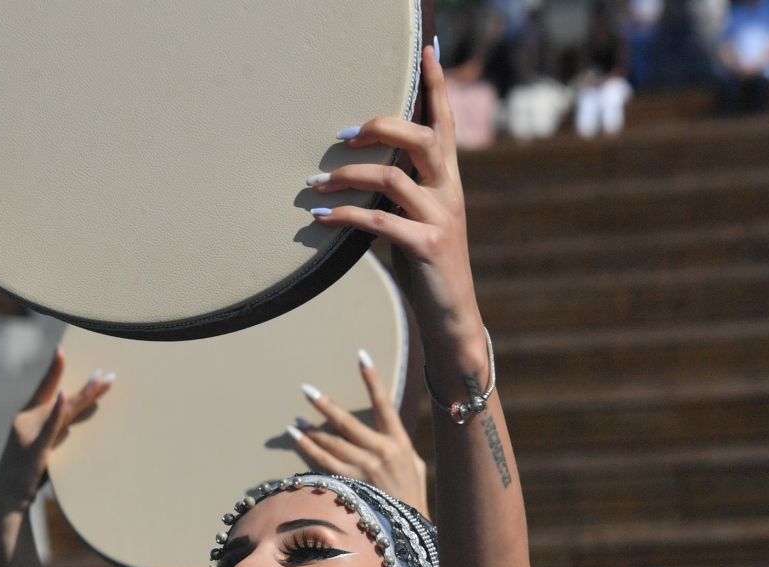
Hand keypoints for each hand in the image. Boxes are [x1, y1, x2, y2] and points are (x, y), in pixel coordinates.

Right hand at [0, 352, 115, 514]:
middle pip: (60, 397)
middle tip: (106, 373)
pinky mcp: (35, 449)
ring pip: (61, 410)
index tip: (62, 350)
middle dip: (84, 386)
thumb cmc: (26, 474)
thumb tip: (76, 421)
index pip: (44, 388)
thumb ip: (55, 432)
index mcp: (26, 417)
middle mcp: (26, 420)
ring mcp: (28, 433)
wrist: (7, 499)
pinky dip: (58, 409)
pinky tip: (65, 394)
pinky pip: (50, 427)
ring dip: (83, 395)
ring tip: (102, 381)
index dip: (53, 370)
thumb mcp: (42, 447)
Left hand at [292, 353, 428, 515]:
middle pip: (347, 422)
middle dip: (325, 405)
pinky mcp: (350, 485)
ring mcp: (363, 469)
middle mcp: (381, 452)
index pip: (384, 404)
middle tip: (307, 389)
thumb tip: (385, 429)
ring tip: (295, 421)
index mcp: (399, 443)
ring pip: (330, 443)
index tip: (360, 356)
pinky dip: (308, 450)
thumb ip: (399, 446)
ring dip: (311, 430)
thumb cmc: (412, 497)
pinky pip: (323, 464)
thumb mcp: (415, 467)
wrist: (408, 531)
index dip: (372, 379)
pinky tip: (297, 439)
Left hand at [308, 45, 484, 366]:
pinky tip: (321, 218)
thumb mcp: (418, 217)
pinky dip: (345, 216)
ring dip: (348, 176)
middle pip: (422, 138)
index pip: (445, 123)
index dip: (437, 85)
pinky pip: (379, 221)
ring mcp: (441, 219)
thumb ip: (401, 188)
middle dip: (381, 128)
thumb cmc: (427, 263)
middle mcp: (450, 192)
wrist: (451, 315)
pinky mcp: (427, 247)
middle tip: (343, 137)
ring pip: (393, 178)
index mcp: (449, 179)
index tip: (428, 48)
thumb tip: (360, 163)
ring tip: (316, 182)